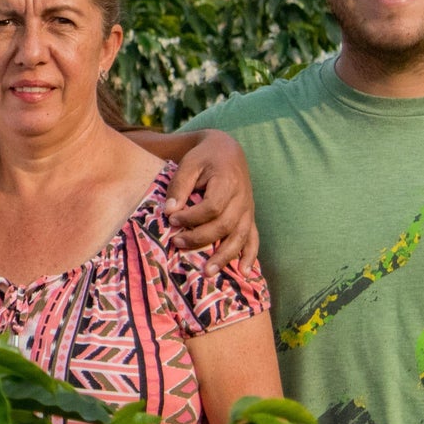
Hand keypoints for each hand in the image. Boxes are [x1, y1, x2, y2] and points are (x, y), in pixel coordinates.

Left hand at [163, 129, 257, 276]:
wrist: (227, 150)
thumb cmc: (204, 157)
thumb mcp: (189, 163)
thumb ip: (179, 186)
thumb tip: (169, 211)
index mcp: (227, 181)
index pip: (212, 207)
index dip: (192, 217)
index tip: (172, 220)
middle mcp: (242, 198)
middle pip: (225, 225)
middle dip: (200, 238)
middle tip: (177, 243)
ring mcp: (248, 210)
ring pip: (240, 237)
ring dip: (224, 256)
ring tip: (208, 272)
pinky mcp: (249, 217)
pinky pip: (253, 239)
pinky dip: (250, 256)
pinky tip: (244, 273)